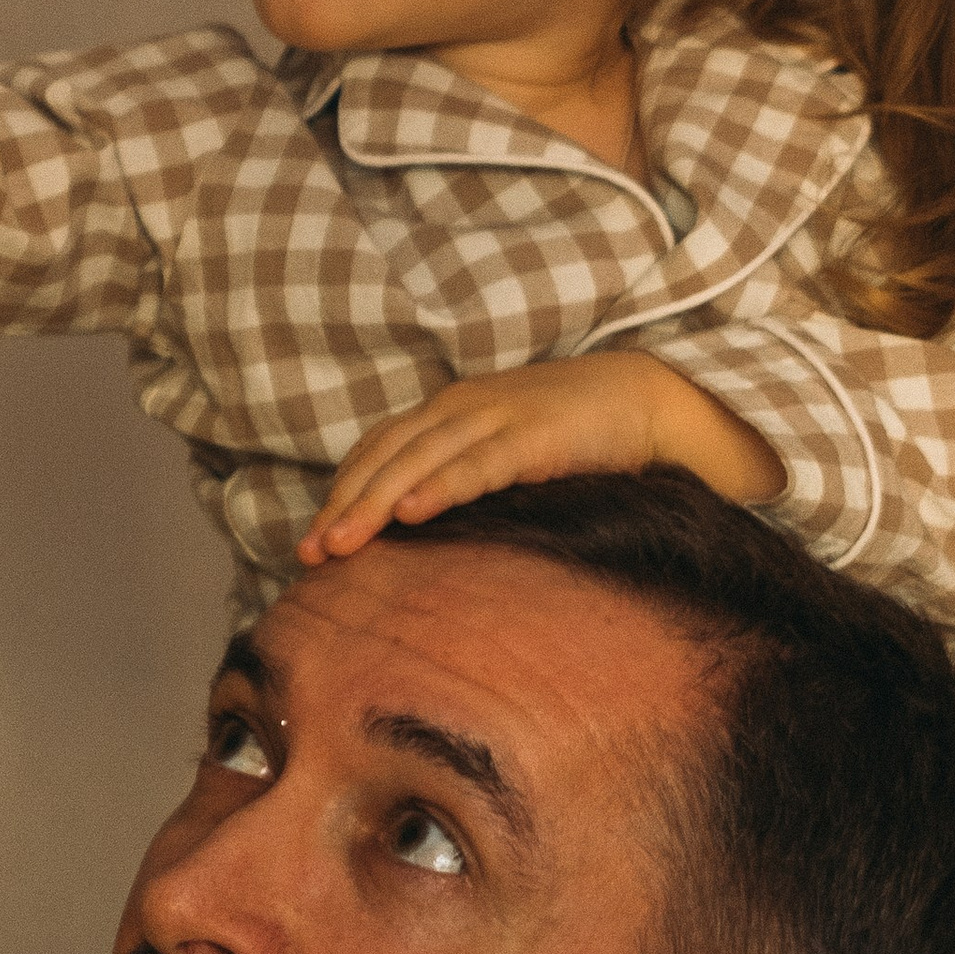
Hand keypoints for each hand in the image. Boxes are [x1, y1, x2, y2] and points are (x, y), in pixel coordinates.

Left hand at [300, 351, 782, 561]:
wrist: (644, 398)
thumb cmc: (571, 434)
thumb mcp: (500, 453)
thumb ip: (459, 478)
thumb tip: (417, 534)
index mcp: (446, 414)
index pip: (376, 452)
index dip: (340, 494)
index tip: (310, 545)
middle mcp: (459, 408)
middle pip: (383, 457)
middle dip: (342, 506)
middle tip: (309, 555)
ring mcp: (494, 418)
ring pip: (416, 461)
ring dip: (372, 503)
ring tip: (341, 544)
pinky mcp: (533, 435)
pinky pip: (476, 463)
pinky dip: (439, 486)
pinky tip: (410, 512)